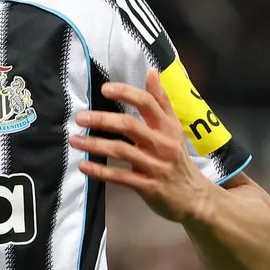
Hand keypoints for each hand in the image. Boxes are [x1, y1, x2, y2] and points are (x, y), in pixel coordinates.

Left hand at [69, 68, 212, 222]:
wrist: (194, 197)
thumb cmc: (177, 158)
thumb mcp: (174, 128)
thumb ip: (161, 101)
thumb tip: (151, 71)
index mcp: (167, 127)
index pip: (147, 103)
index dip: (126, 93)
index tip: (105, 88)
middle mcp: (162, 144)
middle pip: (130, 126)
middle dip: (103, 120)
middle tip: (80, 118)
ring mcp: (155, 166)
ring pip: (121, 151)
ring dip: (95, 144)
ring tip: (74, 141)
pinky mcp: (148, 187)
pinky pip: (120, 177)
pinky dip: (100, 172)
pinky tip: (84, 166)